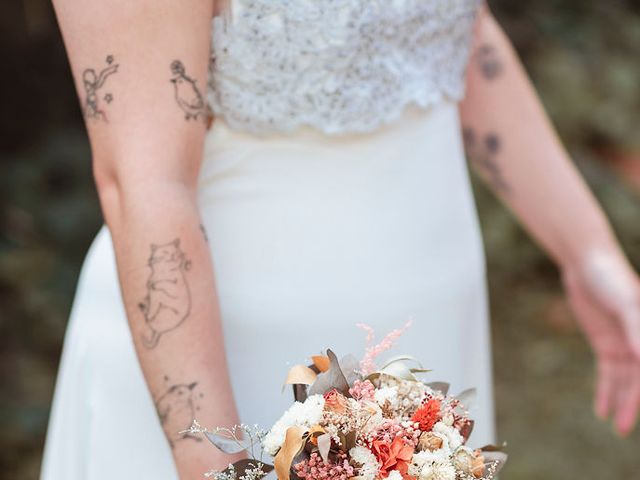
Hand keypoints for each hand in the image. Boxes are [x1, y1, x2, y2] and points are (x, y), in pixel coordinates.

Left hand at [562, 249, 639, 435]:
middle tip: (624, 430)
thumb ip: (636, 330)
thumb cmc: (611, 278)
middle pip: (638, 380)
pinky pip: (608, 373)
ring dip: (620, 403)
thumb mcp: (625, 304)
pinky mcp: (606, 344)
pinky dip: (606, 391)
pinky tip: (602, 410)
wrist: (587, 264)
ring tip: (618, 428)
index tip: (635, 411)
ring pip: (624, 381)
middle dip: (632, 405)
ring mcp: (624, 344)